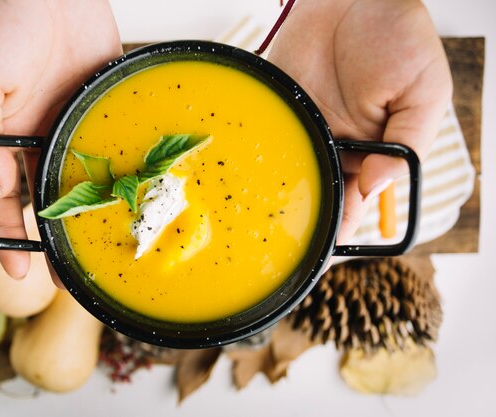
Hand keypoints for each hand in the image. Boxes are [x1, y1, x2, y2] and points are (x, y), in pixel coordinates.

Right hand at [0, 0, 121, 281]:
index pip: (2, 199)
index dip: (9, 237)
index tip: (21, 272)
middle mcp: (35, 134)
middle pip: (46, 196)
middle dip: (58, 234)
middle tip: (74, 272)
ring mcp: (69, 121)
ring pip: (81, 176)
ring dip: (92, 209)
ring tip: (108, 243)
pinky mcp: (99, 103)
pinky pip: (110, 142)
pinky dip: (119, 167)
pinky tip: (134, 192)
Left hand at [267, 0, 451, 244]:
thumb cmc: (399, 36)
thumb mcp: (425, 92)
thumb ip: (407, 143)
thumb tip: (377, 186)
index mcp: (372, 147)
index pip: (357, 196)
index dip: (343, 223)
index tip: (328, 247)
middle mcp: (335, 140)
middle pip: (317, 189)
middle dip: (304, 217)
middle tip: (287, 246)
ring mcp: (304, 122)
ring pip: (288, 169)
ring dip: (275, 194)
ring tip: (258, 223)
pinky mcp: (279, 102)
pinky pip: (265, 133)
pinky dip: (253, 155)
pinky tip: (241, 178)